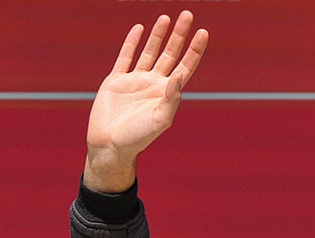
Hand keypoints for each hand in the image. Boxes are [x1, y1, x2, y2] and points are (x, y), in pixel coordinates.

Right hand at [83, 11, 208, 191]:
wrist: (110, 145)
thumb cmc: (138, 137)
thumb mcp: (159, 119)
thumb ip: (171, 97)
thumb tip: (179, 74)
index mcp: (167, 94)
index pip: (185, 66)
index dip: (195, 50)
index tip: (203, 32)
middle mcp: (153, 85)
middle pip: (170, 54)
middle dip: (180, 35)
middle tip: (188, 14)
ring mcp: (135, 81)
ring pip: (150, 52)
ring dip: (158, 35)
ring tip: (166, 17)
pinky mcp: (116, 80)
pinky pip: (126, 57)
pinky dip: (132, 42)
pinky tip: (139, 29)